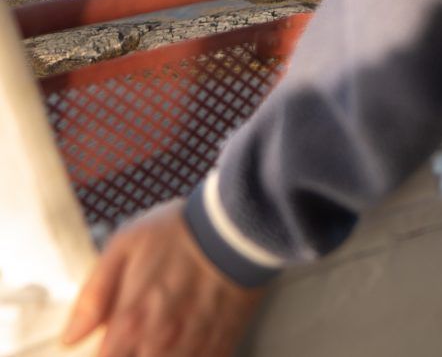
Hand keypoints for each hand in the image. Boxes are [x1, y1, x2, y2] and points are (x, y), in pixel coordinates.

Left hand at [61, 200, 265, 356]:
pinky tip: (186, 344)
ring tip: (161, 338)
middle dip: (132, 353)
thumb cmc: (180, 231)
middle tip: (138, 336)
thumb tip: (71, 337)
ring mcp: (192, 347)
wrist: (241, 226)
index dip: (104, 354)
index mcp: (130, 323)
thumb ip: (93, 296)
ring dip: (162, 355)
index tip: (110, 344)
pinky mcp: (222, 344)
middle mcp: (159, 343)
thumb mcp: (124, 247)